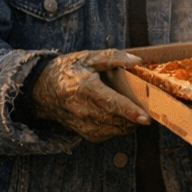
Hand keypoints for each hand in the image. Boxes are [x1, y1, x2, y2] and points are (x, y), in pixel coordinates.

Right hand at [30, 50, 150, 142]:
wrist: (43, 89)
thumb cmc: (68, 71)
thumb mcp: (88, 57)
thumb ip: (113, 57)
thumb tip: (137, 60)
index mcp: (85, 88)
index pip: (110, 103)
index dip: (129, 111)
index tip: (145, 118)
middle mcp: (83, 109)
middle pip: (116, 119)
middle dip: (135, 117)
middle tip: (148, 108)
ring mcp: (83, 124)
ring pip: (115, 129)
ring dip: (129, 123)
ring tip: (134, 110)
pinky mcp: (85, 133)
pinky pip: (109, 134)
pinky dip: (119, 127)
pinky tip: (119, 116)